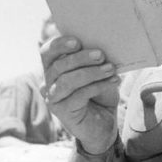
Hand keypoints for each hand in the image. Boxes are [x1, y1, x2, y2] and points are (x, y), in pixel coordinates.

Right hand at [40, 35, 119, 153]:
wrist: (104, 121)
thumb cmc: (100, 91)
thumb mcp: (98, 70)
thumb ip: (94, 58)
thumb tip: (103, 44)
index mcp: (54, 66)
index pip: (47, 52)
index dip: (59, 44)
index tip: (77, 41)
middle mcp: (49, 81)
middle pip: (59, 65)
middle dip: (81, 58)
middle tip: (101, 54)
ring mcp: (53, 98)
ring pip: (67, 81)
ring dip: (91, 72)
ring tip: (110, 68)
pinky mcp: (62, 112)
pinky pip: (79, 95)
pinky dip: (98, 85)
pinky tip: (113, 80)